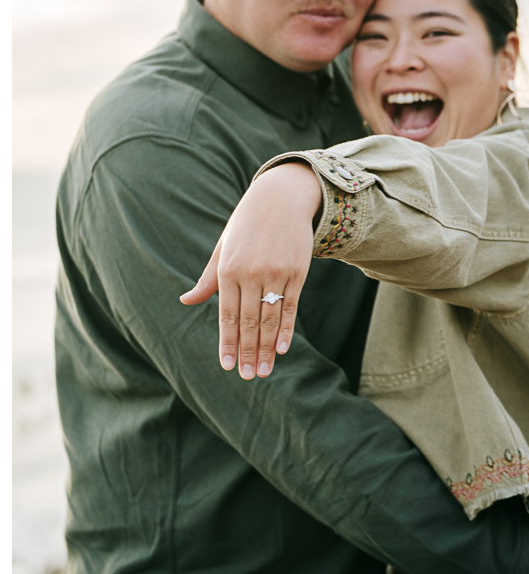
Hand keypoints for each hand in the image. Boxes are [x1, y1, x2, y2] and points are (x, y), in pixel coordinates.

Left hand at [180, 163, 321, 378]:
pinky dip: (287, 329)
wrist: (280, 197)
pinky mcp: (298, 271)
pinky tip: (283, 348)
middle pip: (250, 321)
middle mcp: (252, 272)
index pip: (227, 315)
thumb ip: (208, 278)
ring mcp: (276, 272)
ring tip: (264, 370)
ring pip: (271, 318)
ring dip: (267, 348)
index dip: (228, 342)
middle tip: (248, 376)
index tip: (228, 366)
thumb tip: (186, 300)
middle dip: (248, 352)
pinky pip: (292, 306)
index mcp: (228, 269)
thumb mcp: (223, 247)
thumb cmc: (246, 225)